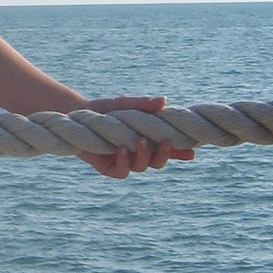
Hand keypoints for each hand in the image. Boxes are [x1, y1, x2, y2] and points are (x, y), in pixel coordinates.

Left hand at [71, 95, 196, 180]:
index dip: (182, 151)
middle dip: (166, 154)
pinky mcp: (109, 167)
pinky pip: (121, 172)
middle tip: (167, 142)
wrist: (79, 117)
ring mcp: (125, 161)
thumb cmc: (105, 110)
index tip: (193, 150)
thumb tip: (163, 100)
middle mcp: (139, 152)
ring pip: (143, 167)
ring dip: (145, 156)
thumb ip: (142, 104)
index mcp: (148, 138)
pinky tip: (121, 150)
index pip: (170, 147)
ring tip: (141, 142)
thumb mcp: (124, 104)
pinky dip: (123, 163)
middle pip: (159, 161)